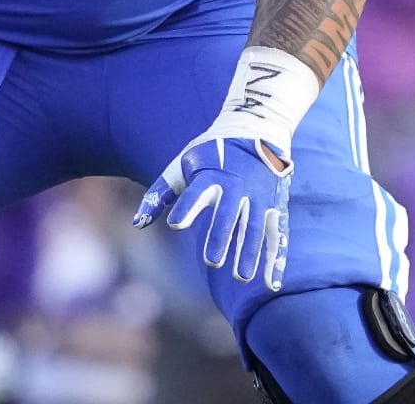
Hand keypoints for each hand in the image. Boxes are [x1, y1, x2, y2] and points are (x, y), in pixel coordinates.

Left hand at [135, 134, 292, 291]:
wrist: (256, 130)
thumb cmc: (210, 154)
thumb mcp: (182, 166)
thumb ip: (159, 194)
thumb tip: (137, 224)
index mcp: (211, 174)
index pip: (197, 192)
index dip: (186, 207)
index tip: (175, 224)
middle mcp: (237, 186)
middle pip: (228, 214)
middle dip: (221, 237)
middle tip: (212, 262)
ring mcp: (259, 197)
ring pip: (255, 227)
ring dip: (250, 253)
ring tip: (241, 277)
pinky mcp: (275, 206)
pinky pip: (277, 235)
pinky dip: (276, 259)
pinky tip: (270, 282)